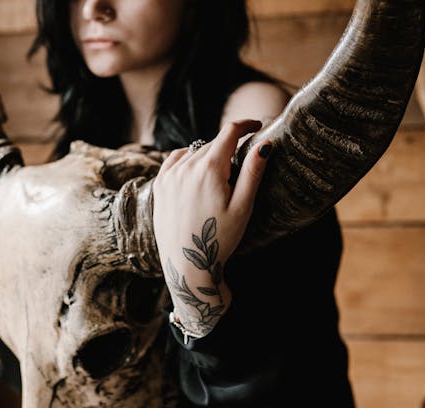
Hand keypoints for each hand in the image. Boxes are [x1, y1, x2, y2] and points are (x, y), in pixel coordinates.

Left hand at [152, 119, 271, 336]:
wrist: (187, 264)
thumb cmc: (220, 238)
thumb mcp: (243, 206)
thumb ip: (253, 172)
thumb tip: (265, 143)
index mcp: (209, 168)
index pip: (229, 132)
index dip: (246, 125)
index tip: (256, 126)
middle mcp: (185, 166)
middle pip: (212, 144)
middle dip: (228, 147)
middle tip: (240, 165)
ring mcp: (169, 175)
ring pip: (194, 152)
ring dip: (208, 155)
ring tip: (220, 176)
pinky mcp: (159, 185)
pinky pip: (175, 160)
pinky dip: (188, 160)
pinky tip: (196, 172)